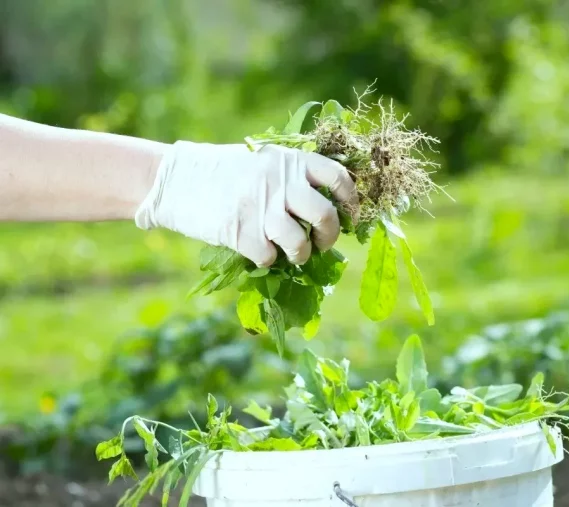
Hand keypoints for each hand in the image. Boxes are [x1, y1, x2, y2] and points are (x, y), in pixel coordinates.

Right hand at [135, 141, 356, 265]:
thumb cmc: (224, 171)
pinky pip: (269, 257)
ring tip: (294, 254)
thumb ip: (292, 175)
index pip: (337, 177)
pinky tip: (260, 251)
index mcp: (289, 161)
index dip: (351, 199)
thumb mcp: (262, 159)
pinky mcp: (240, 232)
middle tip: (323, 242)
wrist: (176, 179)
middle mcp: (280, 183)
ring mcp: (260, 208)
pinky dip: (268, 260)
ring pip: (300, 244)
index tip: (351, 214)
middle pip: (325, 215)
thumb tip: (328, 204)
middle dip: (330, 235)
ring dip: (301, 255)